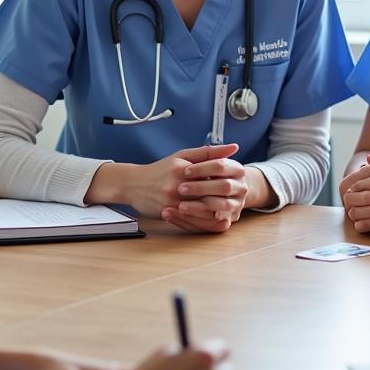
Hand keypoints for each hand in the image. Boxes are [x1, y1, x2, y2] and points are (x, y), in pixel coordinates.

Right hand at [124, 143, 240, 223]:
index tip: (236, 182)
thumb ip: (210, 152)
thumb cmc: (160, 169)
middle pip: (210, 195)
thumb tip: (234, 147)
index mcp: (184, 169)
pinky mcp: (167, 212)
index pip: (213, 175)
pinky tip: (214, 219)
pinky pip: (191, 220)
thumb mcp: (183, 156)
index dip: (227, 180)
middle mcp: (177, 185)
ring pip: (202, 210)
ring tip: (228, 212)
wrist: (133, 184)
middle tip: (236, 200)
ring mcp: (172, 201)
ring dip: (217, 212)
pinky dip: (205, 221)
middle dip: (224, 199)